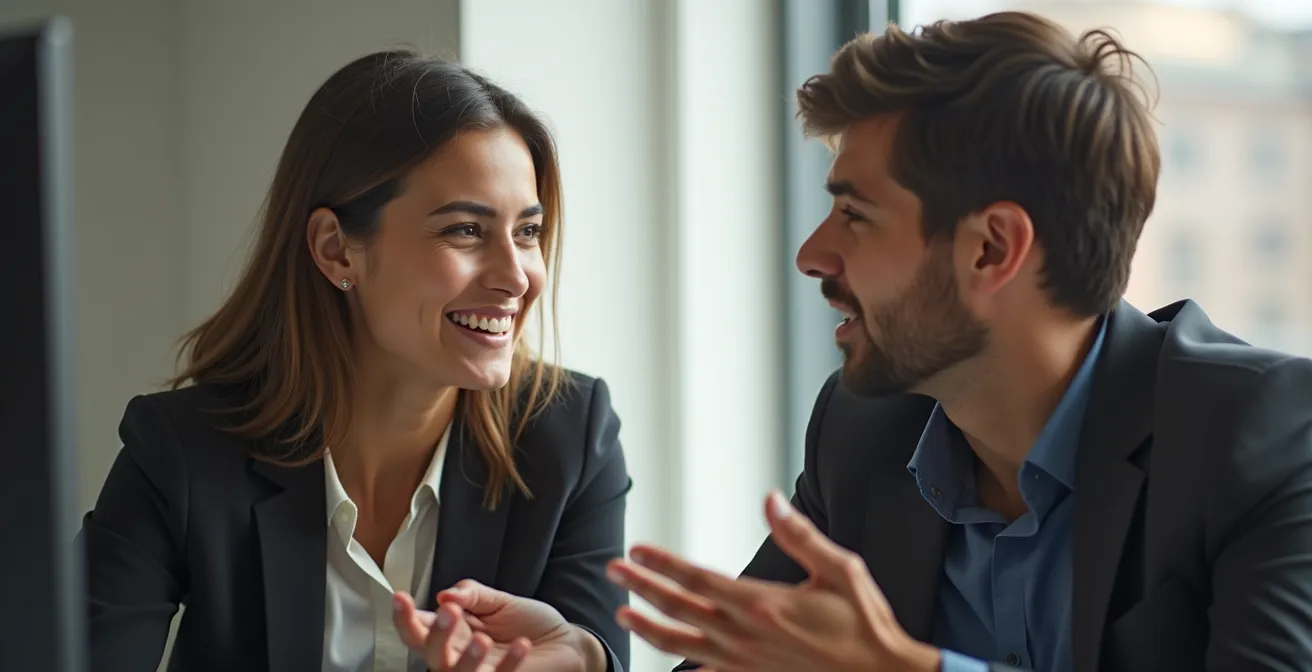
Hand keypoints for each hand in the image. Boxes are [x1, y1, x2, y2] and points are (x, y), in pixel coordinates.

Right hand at [393, 579, 606, 671]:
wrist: (564, 641)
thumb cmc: (529, 622)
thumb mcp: (500, 600)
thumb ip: (473, 595)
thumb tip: (446, 595)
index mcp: (454, 631)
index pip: (419, 627)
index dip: (405, 616)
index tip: (400, 597)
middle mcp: (459, 654)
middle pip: (429, 652)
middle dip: (434, 632)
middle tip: (449, 612)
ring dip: (465, 657)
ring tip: (481, 639)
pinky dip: (509, 663)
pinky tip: (522, 645)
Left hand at [607, 491, 941, 671]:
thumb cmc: (864, 622)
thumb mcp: (839, 569)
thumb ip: (799, 535)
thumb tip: (770, 500)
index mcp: (762, 604)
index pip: (697, 578)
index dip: (662, 563)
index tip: (637, 550)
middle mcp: (746, 635)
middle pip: (679, 609)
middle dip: (642, 587)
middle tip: (614, 570)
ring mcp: (746, 662)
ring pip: (683, 645)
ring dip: (649, 628)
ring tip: (623, 615)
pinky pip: (707, 671)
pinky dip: (682, 661)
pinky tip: (668, 654)